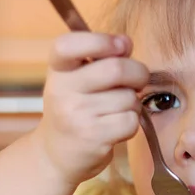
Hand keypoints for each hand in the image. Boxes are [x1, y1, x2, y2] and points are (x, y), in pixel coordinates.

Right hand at [33, 32, 148, 184]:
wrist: (56, 154)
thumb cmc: (75, 109)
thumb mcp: (77, 79)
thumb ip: (102, 57)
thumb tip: (126, 42)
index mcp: (58, 70)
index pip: (68, 44)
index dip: (101, 40)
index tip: (120, 46)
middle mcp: (62, 90)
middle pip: (116, 69)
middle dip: (138, 73)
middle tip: (137, 81)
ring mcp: (76, 114)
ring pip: (128, 98)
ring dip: (133, 103)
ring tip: (116, 110)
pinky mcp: (93, 137)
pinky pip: (131, 121)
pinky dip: (131, 123)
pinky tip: (116, 127)